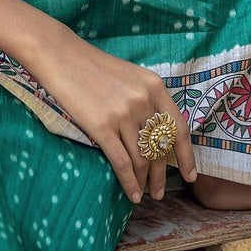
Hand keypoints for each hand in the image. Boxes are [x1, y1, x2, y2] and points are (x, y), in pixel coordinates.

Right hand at [26, 27, 196, 203]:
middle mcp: (143, 101)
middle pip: (160, 148)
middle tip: (159, 192)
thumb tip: (156, 135)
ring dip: (144, 181)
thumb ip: (146, 100)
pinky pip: (122, 163)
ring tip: (143, 194)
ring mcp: (123, 115)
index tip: (189, 176)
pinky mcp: (102, 127)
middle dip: (161, 175)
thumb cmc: (93, 67)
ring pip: (141, 159)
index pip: (178, 129)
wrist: (61, 56)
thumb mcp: (130, 77)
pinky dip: (129, 183)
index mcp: (154, 87)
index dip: (186, 156)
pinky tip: (131, 194)